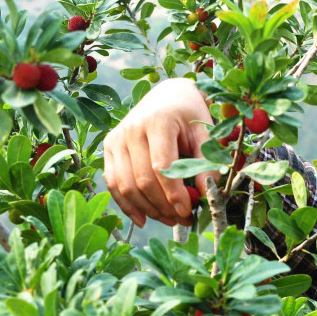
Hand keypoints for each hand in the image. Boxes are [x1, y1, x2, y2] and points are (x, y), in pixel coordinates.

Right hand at [103, 78, 216, 227]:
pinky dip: (127, 205)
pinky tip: (145, 219)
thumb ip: (207, 163)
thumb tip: (205, 195)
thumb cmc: (190, 116)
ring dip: (148, 209)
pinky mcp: (109, 148)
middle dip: (163, 206)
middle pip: (142, 180)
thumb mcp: (205, 134)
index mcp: (157, 122)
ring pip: (126, 186)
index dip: (173, 194)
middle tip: (184, 219)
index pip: (161, 166)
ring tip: (170, 220)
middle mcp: (131, 129)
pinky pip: (113, 183)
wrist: (168, 96)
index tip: (188, 211)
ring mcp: (116, 139)